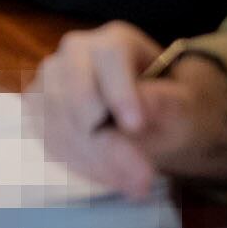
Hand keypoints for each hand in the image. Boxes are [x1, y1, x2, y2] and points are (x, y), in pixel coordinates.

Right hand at [25, 24, 226, 199]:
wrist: (152, 124)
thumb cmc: (171, 107)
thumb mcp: (186, 105)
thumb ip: (168, 103)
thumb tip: (143, 108)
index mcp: (115, 42)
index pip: (109, 57)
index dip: (119, 91)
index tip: (137, 127)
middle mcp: (76, 54)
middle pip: (74, 92)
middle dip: (106, 142)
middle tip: (142, 179)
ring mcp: (51, 80)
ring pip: (58, 121)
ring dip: (96, 161)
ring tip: (135, 185)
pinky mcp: (40, 110)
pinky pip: (49, 140)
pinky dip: (81, 166)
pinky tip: (113, 178)